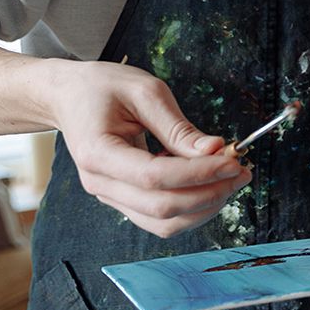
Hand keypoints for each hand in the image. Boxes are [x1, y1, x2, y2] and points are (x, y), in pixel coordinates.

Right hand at [41, 60, 251, 237]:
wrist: (68, 96)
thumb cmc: (101, 87)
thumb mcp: (145, 91)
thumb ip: (178, 127)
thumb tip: (216, 150)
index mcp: (98, 153)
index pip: (154, 177)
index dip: (199, 173)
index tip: (232, 160)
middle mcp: (100, 183)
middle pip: (161, 208)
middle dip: (209, 193)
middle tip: (241, 171)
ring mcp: (109, 196)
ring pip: (163, 223)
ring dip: (203, 206)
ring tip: (230, 179)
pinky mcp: (121, 199)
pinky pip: (159, 217)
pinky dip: (189, 206)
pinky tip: (206, 181)